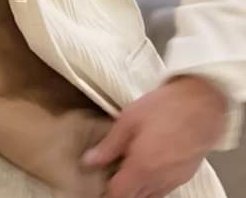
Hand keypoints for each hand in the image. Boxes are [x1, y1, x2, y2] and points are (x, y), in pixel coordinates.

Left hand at [81, 76, 227, 197]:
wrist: (202, 104)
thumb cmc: (166, 107)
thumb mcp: (130, 119)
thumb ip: (109, 145)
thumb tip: (90, 160)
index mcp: (142, 167)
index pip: (118, 194)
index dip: (106, 190)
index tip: (98, 180)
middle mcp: (159, 180)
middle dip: (121, 188)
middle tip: (111, 171)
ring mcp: (174, 180)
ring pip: (149, 196)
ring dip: (136, 188)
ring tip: (127, 166)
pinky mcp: (184, 177)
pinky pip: (163, 189)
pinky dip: (151, 183)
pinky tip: (146, 165)